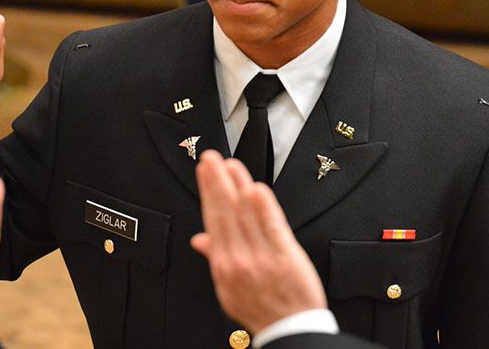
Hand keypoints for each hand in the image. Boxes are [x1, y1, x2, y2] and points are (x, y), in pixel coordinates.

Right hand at [191, 151, 327, 334]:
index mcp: (223, 264)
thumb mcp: (228, 289)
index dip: (208, 193)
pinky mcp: (284, 257)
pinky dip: (263, 208)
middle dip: (216, 182)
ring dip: (237, 186)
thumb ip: (214, 258)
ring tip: (231, 165)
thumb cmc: (260, 308)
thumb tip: (199, 240)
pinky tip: (256, 190)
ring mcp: (261, 258)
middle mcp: (238, 259)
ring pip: (245, 215)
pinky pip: (271, 227)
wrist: (288, 329)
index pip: (213, 220)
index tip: (204, 172)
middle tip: (211, 158)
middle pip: (225, 213)